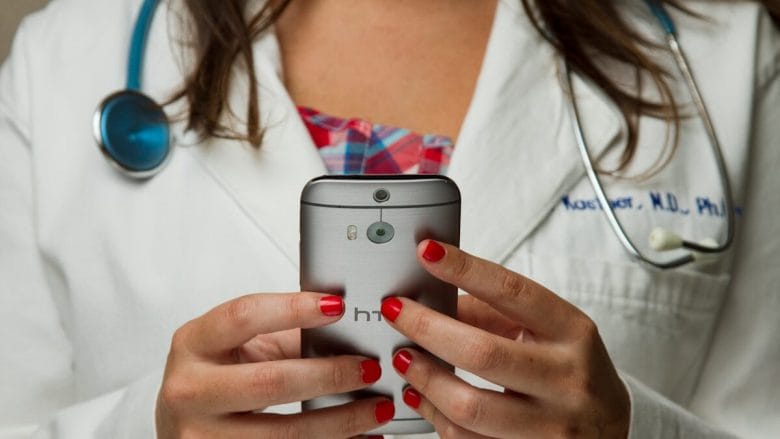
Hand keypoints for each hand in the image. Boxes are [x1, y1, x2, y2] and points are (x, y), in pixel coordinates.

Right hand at [156, 292, 393, 437]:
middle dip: (330, 375)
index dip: (292, 309)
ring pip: (284, 433)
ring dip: (341, 421)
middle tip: (370, 368)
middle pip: (270, 382)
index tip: (337, 307)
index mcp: (193, 343)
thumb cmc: (216, 373)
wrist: (181, 421)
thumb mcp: (239, 344)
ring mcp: (201, 435)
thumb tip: (347, 331)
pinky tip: (359, 437)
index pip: (244, 317)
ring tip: (377, 407)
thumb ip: (287, 334)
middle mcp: (189, 390)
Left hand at [381, 240, 629, 437]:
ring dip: (424, 379)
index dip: (466, 270)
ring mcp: (551, 425)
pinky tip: (420, 395)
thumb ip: (491, 311)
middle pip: (483, 353)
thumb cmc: (569, 366)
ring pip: (470, 407)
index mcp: (572, 332)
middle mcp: (567, 378)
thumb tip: (430, 297)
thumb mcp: (546, 330)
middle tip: (395, 311)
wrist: (609, 426)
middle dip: (427, 329)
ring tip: (402, 358)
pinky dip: (434, 415)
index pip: (514, 293)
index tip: (427, 253)